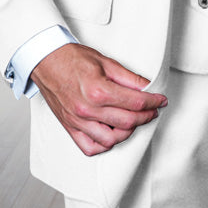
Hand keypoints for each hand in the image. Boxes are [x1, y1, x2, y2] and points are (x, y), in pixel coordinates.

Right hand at [30, 42, 167, 156]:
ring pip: (111, 140)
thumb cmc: (72, 59)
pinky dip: (104, 145)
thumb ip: (128, 78)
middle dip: (146, 117)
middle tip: (152, 110)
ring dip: (127, 132)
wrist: (47, 61)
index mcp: (98, 90)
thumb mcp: (106, 62)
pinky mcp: (70, 127)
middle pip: (128, 122)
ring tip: (133, 121)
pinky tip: (111, 134)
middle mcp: (88, 109)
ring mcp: (78, 121)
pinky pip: (90, 147)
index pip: (136, 102)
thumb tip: (147, 87)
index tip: (160, 100)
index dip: (153, 102)